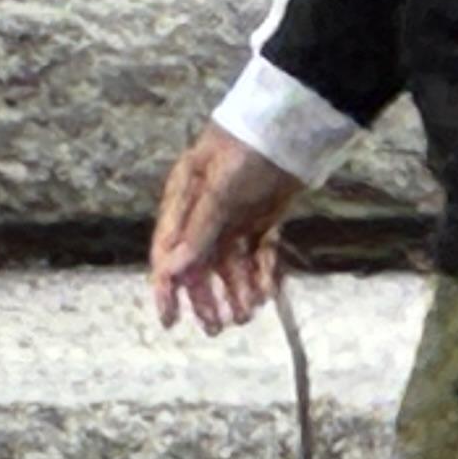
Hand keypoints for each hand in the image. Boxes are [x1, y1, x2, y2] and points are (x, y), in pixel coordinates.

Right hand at [150, 126, 303, 334]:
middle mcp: (205, 213)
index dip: (167, 288)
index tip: (170, 320)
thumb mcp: (219, 192)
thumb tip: (171, 271)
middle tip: (216, 329)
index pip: (169, 252)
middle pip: (200, 264)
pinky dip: (260, 276)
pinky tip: (264, 296)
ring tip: (245, 316)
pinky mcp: (262, 220)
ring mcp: (234, 217)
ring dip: (235, 292)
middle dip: (206, 298)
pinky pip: (257, 256)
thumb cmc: (246, 151)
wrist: (290, 129)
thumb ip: (198, 233)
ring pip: (230, 265)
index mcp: (182, 201)